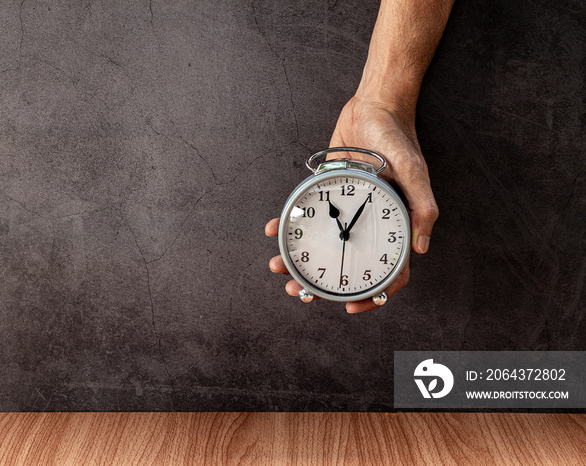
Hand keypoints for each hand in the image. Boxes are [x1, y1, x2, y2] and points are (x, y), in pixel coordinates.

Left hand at [265, 96, 436, 312]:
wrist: (373, 107)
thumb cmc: (398, 138)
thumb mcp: (413, 170)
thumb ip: (422, 206)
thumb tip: (422, 248)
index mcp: (394, 225)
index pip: (389, 271)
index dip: (373, 295)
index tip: (349, 307)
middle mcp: (368, 223)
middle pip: (344, 263)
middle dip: (320, 282)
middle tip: (298, 289)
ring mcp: (345, 211)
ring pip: (320, 245)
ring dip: (298, 258)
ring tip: (277, 264)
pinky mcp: (326, 195)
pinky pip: (306, 216)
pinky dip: (287, 224)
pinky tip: (270, 228)